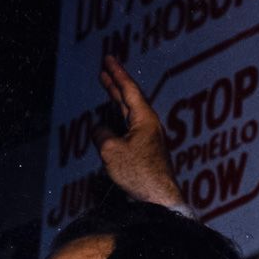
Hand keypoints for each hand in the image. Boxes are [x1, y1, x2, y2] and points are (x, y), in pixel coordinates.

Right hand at [94, 56, 184, 208]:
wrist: (160, 199)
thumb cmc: (139, 174)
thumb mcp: (111, 151)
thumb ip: (101, 134)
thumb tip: (99, 130)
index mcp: (145, 119)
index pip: (128, 89)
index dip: (117, 73)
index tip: (108, 59)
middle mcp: (150, 125)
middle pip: (131, 98)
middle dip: (116, 82)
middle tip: (106, 68)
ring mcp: (149, 138)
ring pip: (130, 112)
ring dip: (117, 99)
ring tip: (107, 86)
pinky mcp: (147, 151)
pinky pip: (129, 128)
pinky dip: (118, 118)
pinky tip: (111, 120)